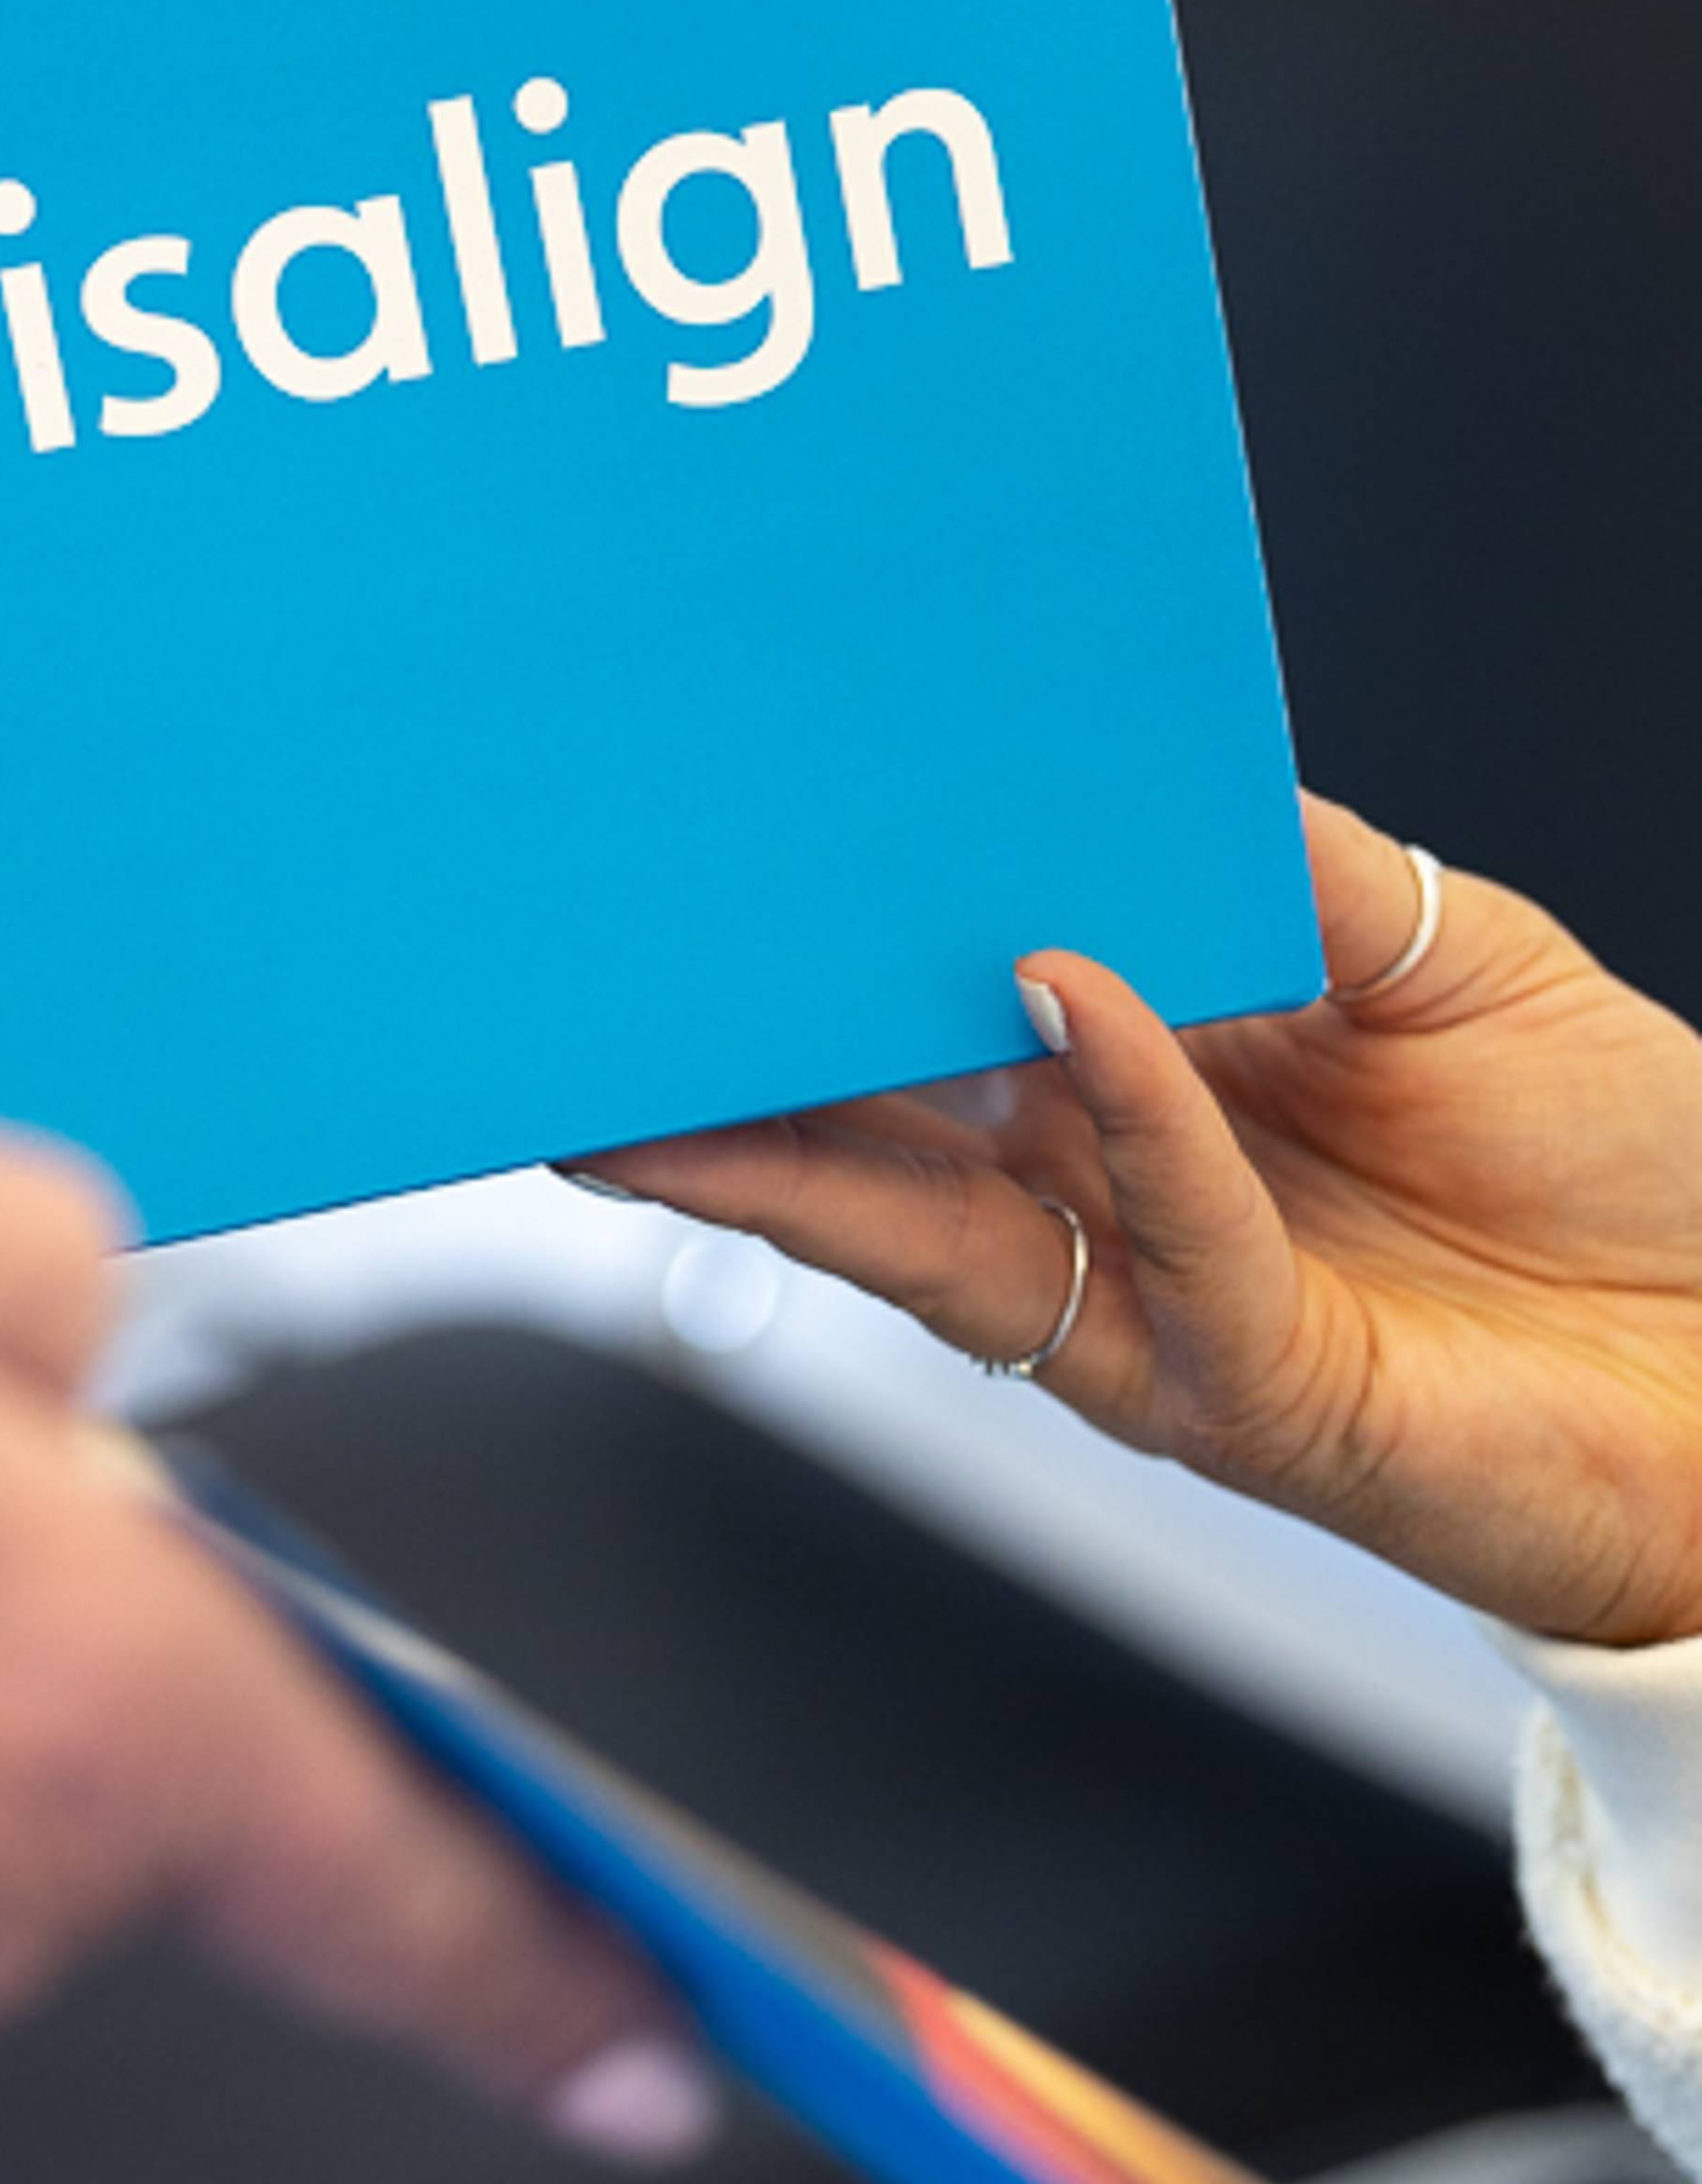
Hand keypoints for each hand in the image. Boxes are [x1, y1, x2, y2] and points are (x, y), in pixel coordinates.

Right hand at [579, 796, 1701, 1646]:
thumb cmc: (1627, 1170)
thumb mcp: (1446, 952)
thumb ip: (1280, 873)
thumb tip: (1111, 788)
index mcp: (1130, 1099)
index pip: (914, 1035)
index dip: (802, 969)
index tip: (697, 878)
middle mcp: (1110, 1213)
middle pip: (859, 1152)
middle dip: (708, 1084)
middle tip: (585, 1000)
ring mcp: (1163, 1315)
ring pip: (928, 1240)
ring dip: (788, 1154)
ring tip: (664, 1080)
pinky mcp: (1257, 1395)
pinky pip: (1160, 1242)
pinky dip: (1121, 1112)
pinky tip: (1068, 996)